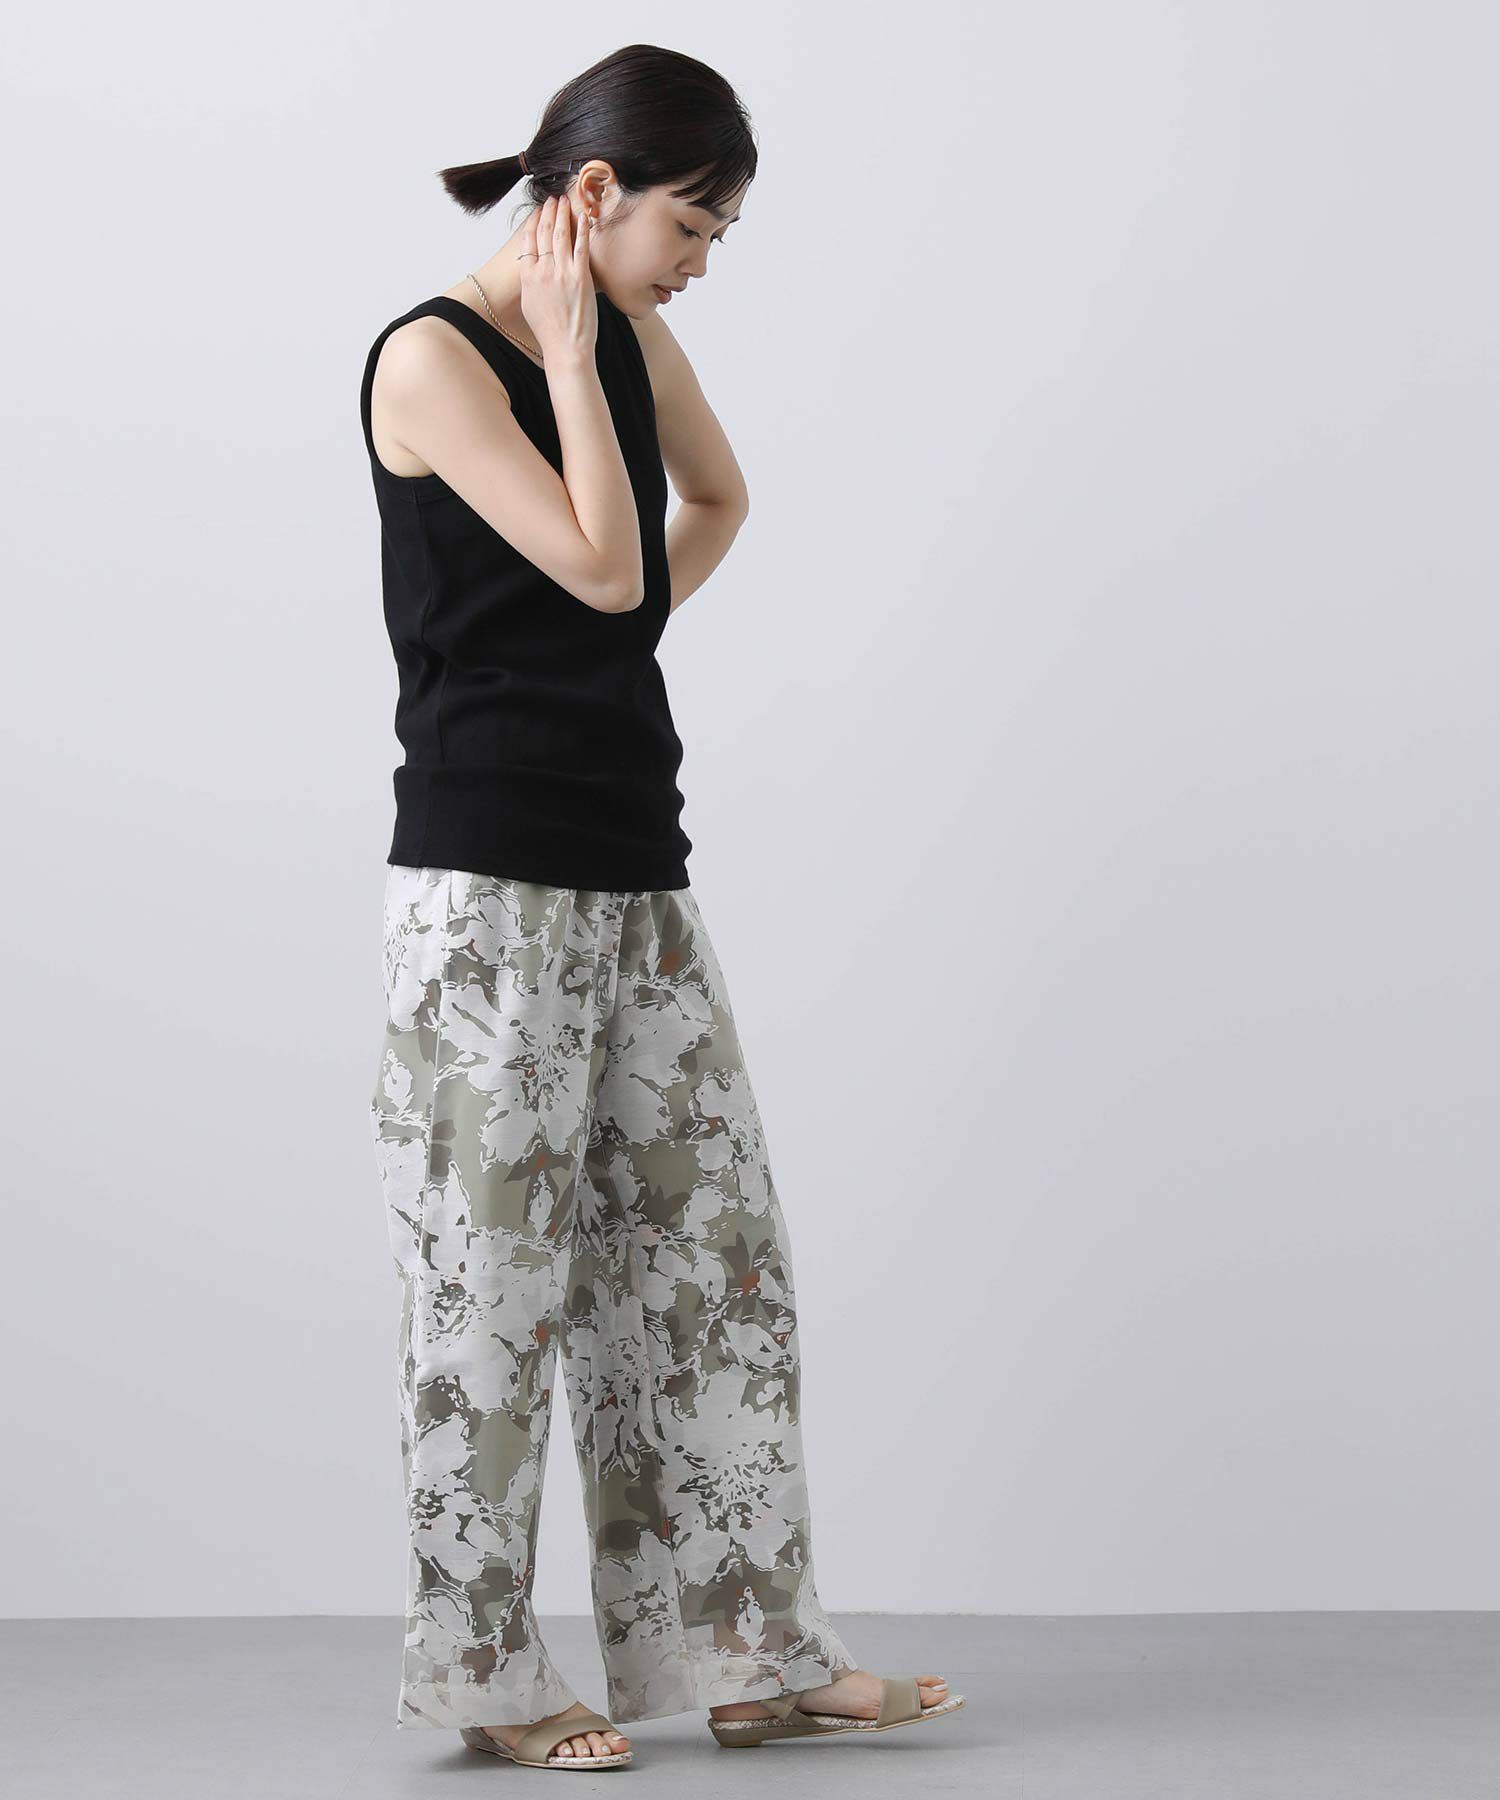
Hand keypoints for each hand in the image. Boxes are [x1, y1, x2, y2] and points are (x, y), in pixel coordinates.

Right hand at [519, 192, 596, 361]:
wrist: (565, 348)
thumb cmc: (549, 331)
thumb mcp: (530, 303)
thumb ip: (530, 280)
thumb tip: (532, 266)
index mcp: (527, 276)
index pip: (528, 240)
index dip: (534, 222)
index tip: (539, 211)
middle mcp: (542, 271)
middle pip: (544, 232)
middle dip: (549, 212)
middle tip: (553, 199)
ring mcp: (561, 273)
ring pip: (561, 235)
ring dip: (563, 213)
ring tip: (566, 201)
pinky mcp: (581, 278)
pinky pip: (581, 247)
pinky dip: (582, 229)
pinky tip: (584, 217)